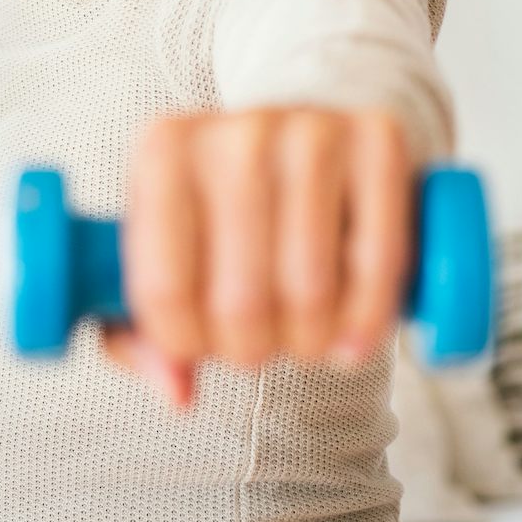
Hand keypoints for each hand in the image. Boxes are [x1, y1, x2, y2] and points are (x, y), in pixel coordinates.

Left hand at [104, 106, 411, 406]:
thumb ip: (141, 333)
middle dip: (250, 350)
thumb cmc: (222, 210)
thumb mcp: (163, 253)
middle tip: (258, 342)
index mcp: (162, 152)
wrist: (305, 137)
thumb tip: (177, 391)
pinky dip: (368, 320)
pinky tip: (352, 334)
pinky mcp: (378, 139)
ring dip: (309, 342)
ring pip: (310, 291)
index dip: (187, 344)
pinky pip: (379, 263)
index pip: (165, 289)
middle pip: (240, 301)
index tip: (200, 346)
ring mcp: (310, 129)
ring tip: (303, 334)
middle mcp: (235, 132)